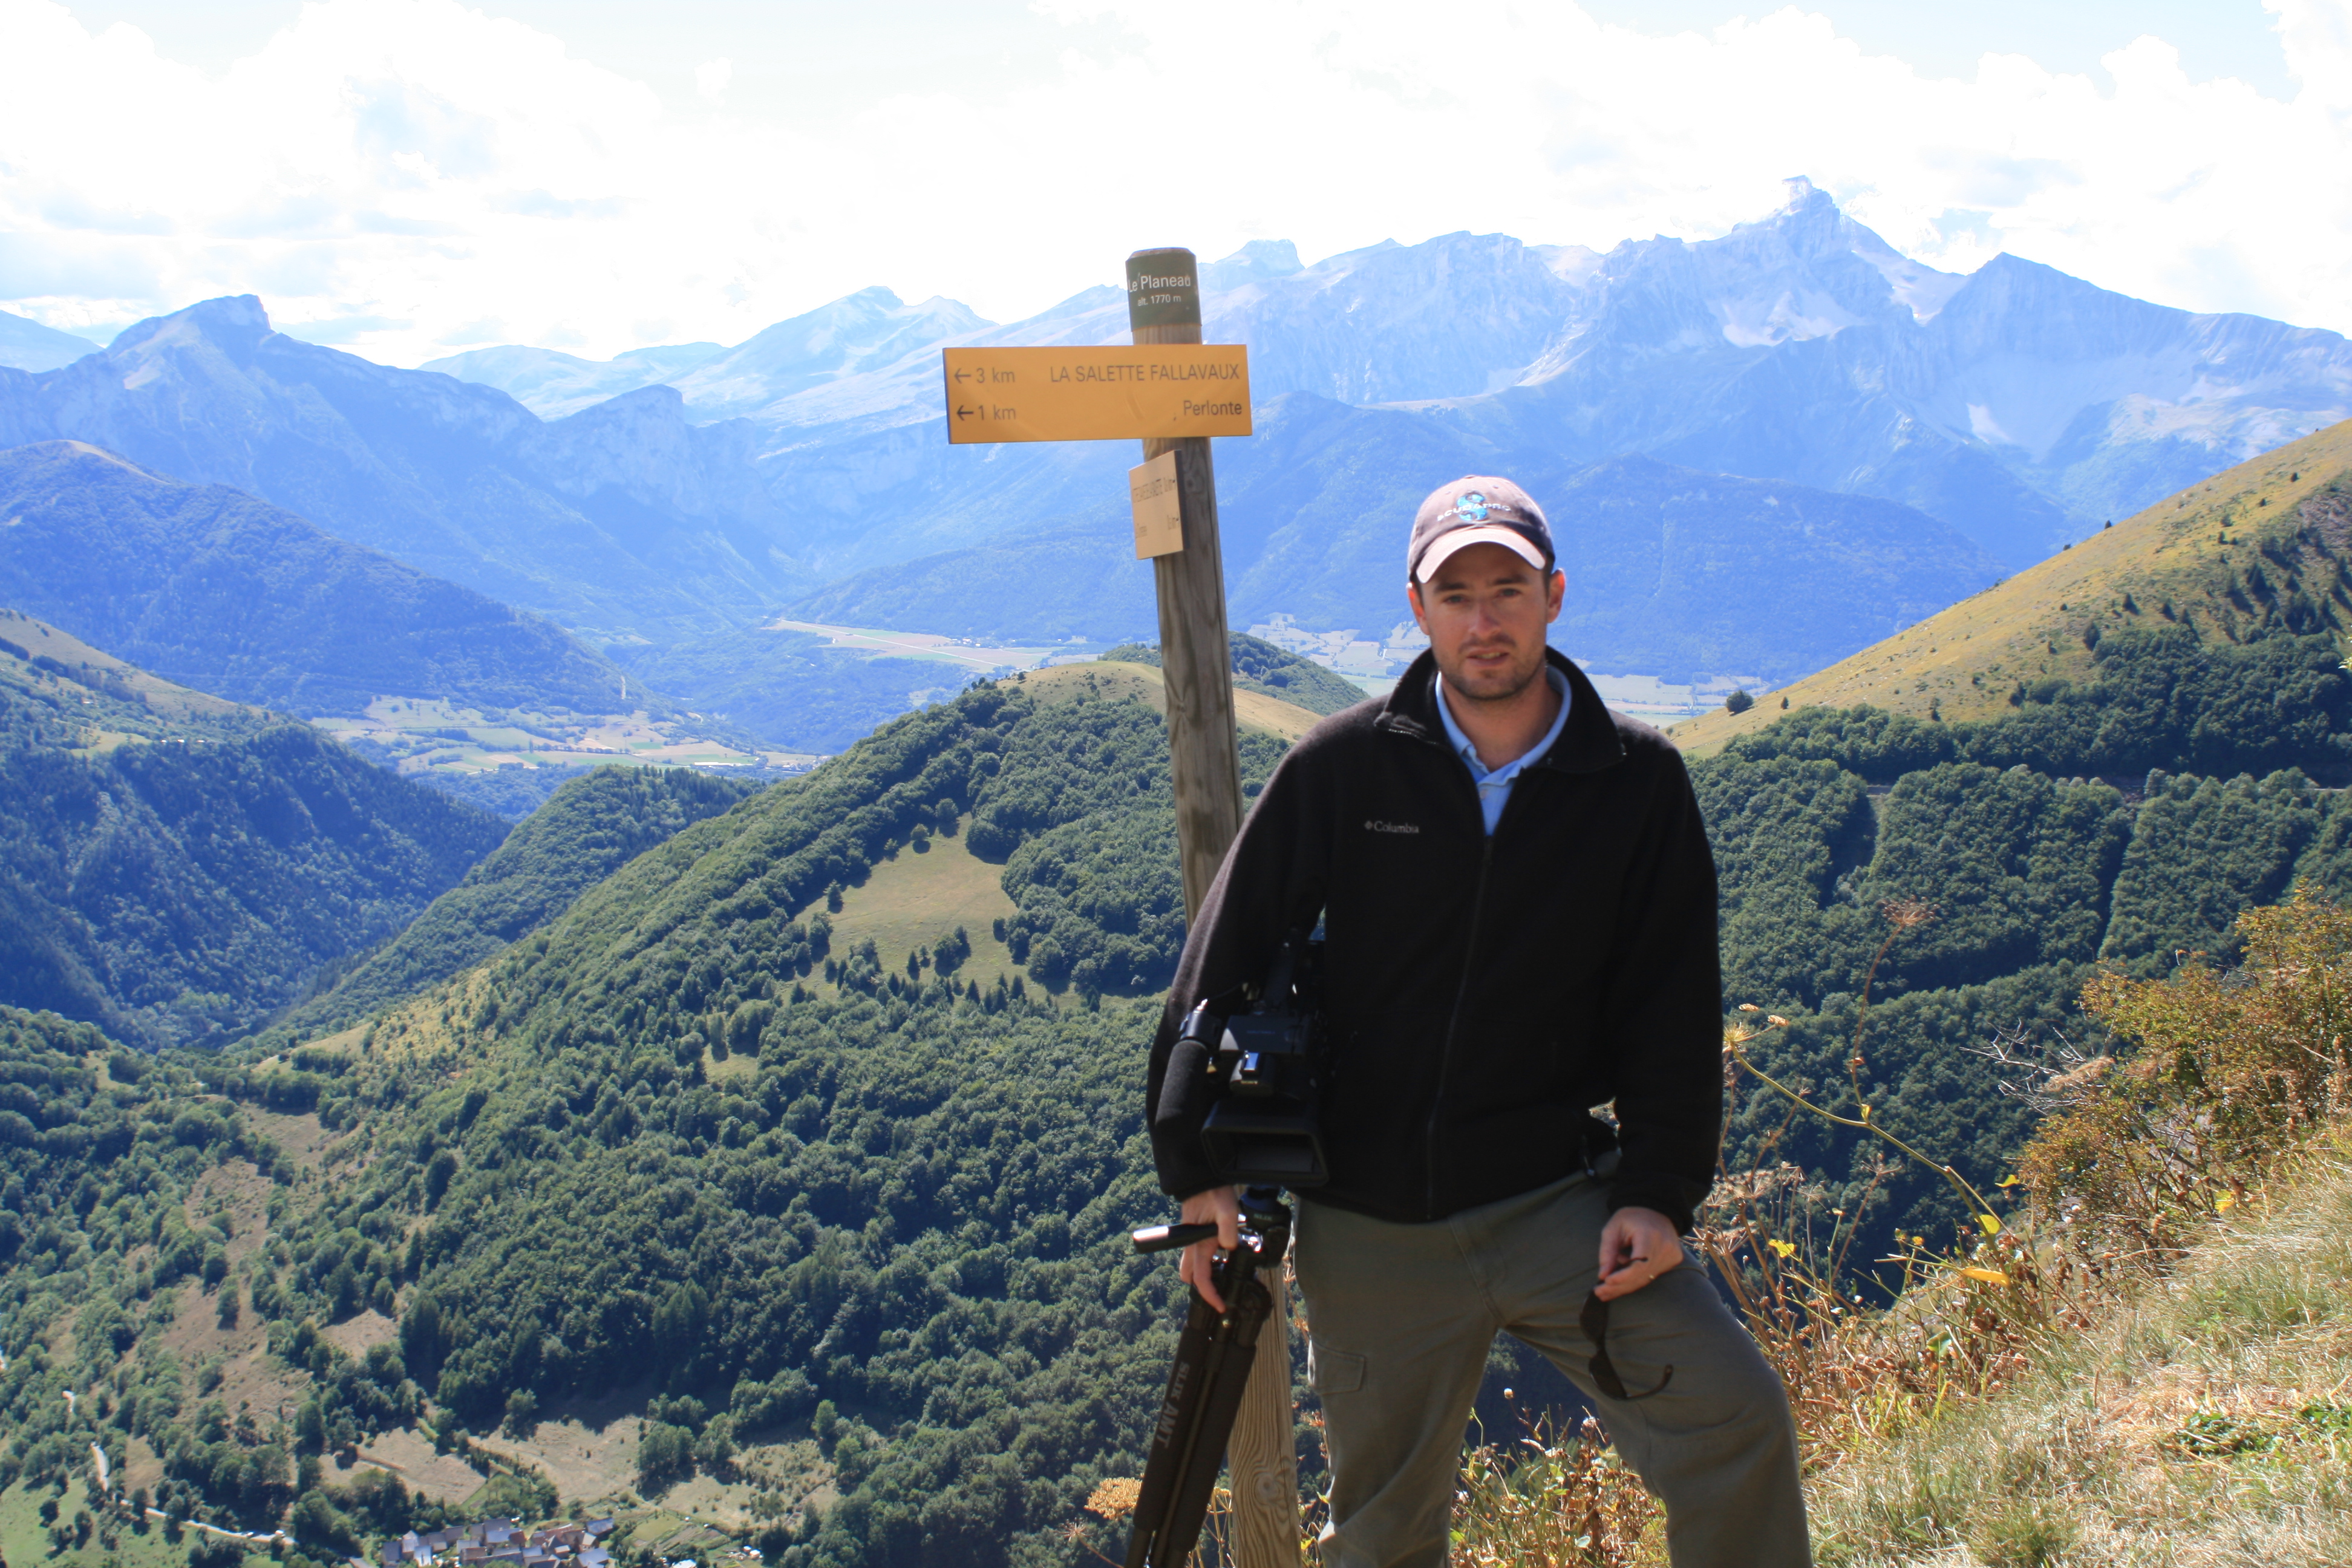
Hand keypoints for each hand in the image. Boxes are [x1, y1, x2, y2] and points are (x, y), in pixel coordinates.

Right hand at [1177, 1185, 1241, 1312]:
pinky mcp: (1198, 1235)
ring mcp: (1194, 1240)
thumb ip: (1228, 1229)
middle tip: (1221, 1291)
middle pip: (1191, 1276)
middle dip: (1203, 1287)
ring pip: (1194, 1266)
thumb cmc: (1213, 1193)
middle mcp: (1193, 1245)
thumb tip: (1229, 1247)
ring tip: (1226, 1275)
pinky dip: (1209, 1262)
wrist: (1203, 1179)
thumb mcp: (1226, 1209)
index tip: (1219, 1305)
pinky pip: (1200, 1255)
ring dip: (1207, 1274)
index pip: (1200, 1278)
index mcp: (1198, 1245)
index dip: (1209, 1295)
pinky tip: (1224, 1256)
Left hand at [1594, 1205, 1681, 1300]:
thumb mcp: (1613, 1229)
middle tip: (1599, 1293)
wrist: (1654, 1209)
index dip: (1623, 1276)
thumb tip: (1602, 1276)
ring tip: (1604, 1291)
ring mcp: (1672, 1255)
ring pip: (1646, 1279)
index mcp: (1650, 1236)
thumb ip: (1607, 1252)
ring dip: (1624, 1287)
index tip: (1606, 1281)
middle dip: (1619, 1286)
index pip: (1638, 1263)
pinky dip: (1634, 1280)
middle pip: (1641, 1275)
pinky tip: (1618, 1282)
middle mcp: (1665, 1247)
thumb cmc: (1630, 1217)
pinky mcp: (1673, 1260)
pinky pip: (1651, 1276)